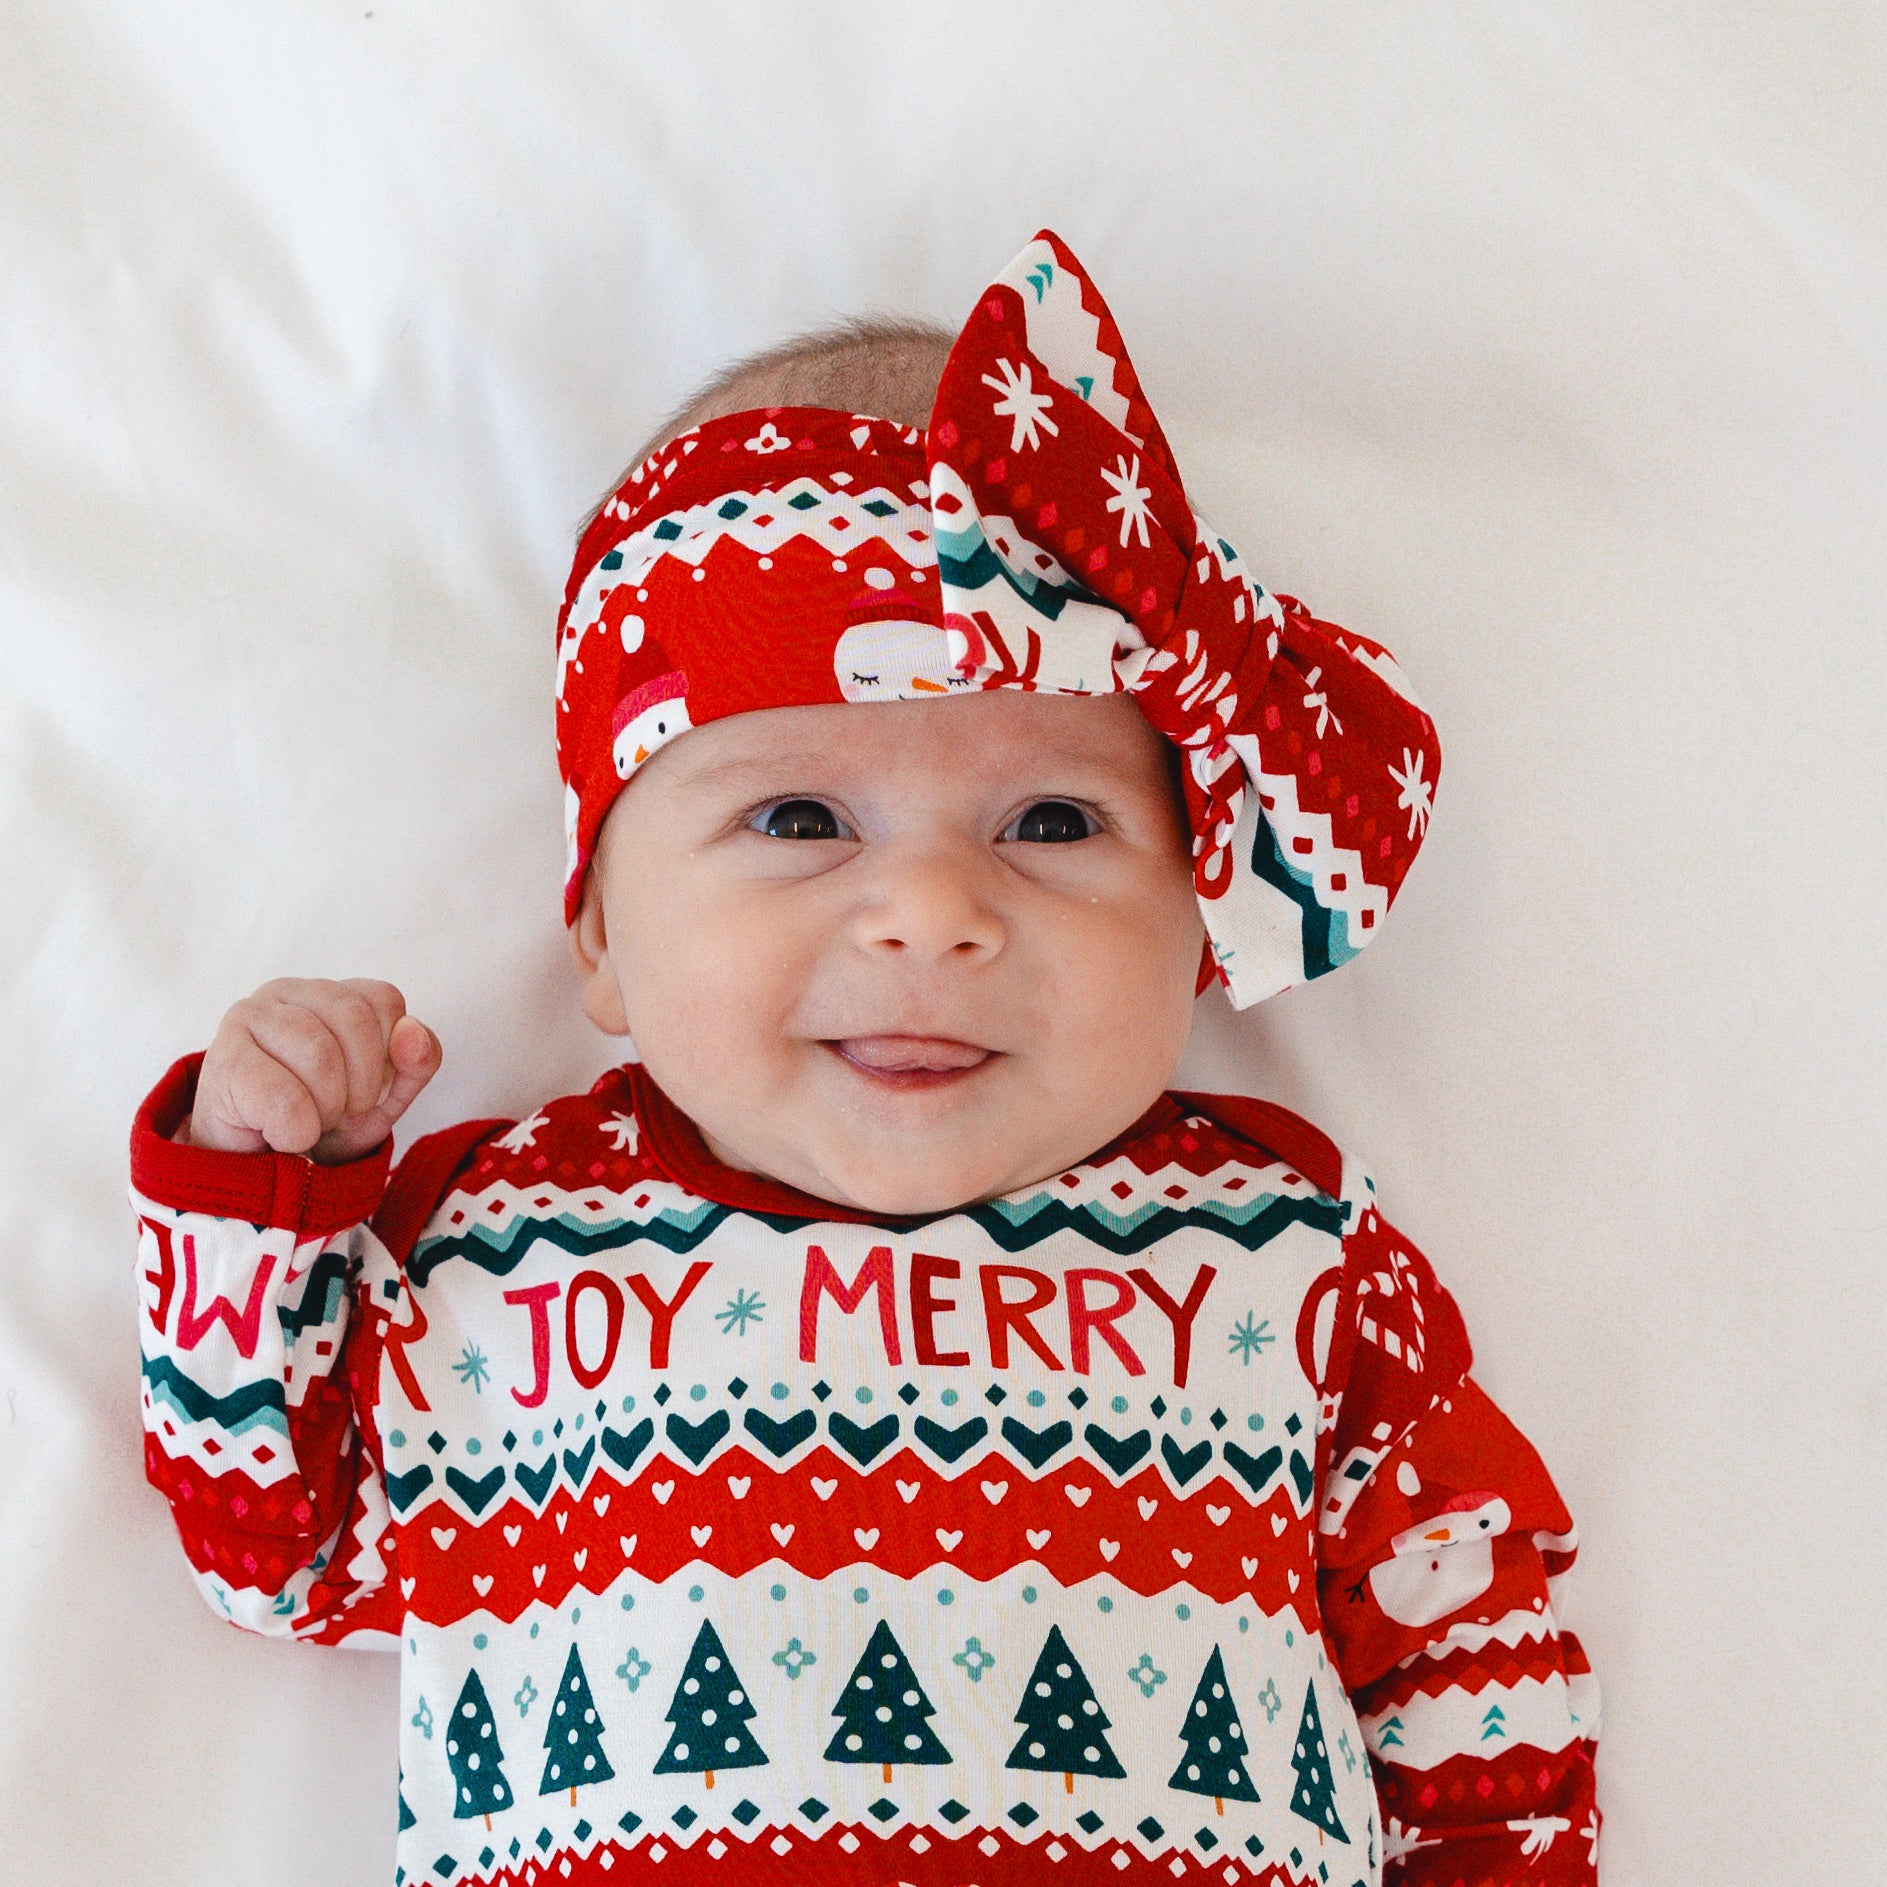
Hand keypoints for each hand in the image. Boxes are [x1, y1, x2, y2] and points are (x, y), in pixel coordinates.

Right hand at [187, 978, 442, 1163]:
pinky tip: (280, 1134)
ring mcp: (248, 1019)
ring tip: (309, 1121)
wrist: (256, 1163)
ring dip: (327, 1109)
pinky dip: (296, 1131)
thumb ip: (416, 1062)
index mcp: (330, 992)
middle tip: (339, 1113)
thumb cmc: (320, 1117)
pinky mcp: (223, 1061)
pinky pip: (284, 1099)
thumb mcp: (385, 1095)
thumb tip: (412, 1032)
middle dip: (361, 1085)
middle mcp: (286, 991)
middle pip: (355, 1021)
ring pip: (320, 1056)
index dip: (388, 1055)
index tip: (366, 1087)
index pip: (385, 999)